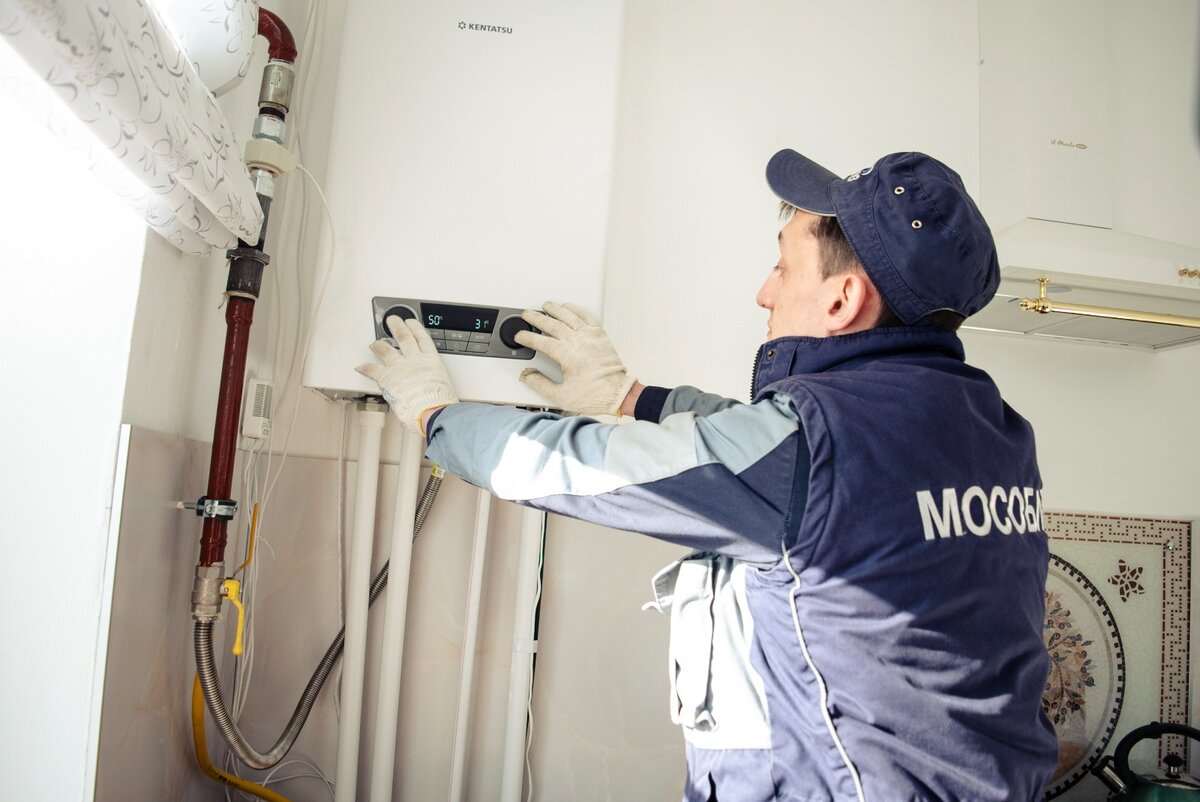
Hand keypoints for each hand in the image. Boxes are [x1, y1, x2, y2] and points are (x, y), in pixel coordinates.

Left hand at [355, 316, 458, 432]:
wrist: (431, 409)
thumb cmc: (440, 403)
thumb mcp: (444, 388)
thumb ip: (435, 385)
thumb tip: (434, 392)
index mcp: (431, 361)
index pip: (423, 339)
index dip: (416, 329)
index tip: (412, 323)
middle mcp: (415, 360)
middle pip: (404, 337)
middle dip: (397, 327)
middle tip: (393, 321)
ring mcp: (399, 367)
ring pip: (386, 349)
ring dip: (378, 344)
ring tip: (374, 343)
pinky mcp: (386, 377)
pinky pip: (371, 369)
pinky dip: (365, 368)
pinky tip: (360, 367)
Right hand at [516, 302, 634, 415]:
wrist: (619, 393)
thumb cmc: (595, 395)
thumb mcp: (561, 396)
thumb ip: (540, 384)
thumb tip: (527, 375)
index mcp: (566, 355)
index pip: (541, 342)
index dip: (527, 337)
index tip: (520, 336)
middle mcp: (578, 342)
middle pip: (552, 324)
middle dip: (537, 318)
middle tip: (527, 315)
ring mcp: (590, 336)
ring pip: (569, 316)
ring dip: (556, 309)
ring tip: (546, 305)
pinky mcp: (600, 336)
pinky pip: (587, 316)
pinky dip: (576, 310)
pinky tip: (569, 307)